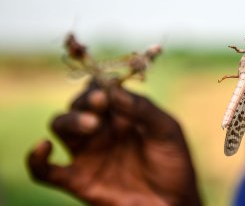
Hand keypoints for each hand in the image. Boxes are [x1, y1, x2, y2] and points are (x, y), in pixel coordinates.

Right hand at [27, 81, 201, 205]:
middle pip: (78, 104)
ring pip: (60, 126)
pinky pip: (45, 171)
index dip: (100, 85)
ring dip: (69, 120)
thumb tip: (114, 88)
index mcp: (122, 114)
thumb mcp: (166, 130)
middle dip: (86, 100)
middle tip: (101, 103)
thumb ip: (142, 108)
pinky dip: (36, 159)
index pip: (100, 89)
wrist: (174, 203)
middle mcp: (102, 129)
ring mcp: (88, 153)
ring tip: (92, 125)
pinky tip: (43, 148)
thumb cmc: (174, 164)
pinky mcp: (78, 180)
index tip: (109, 88)